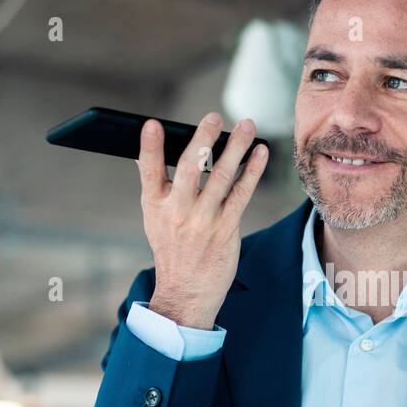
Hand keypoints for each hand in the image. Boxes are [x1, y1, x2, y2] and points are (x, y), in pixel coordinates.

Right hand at [139, 112, 269, 329]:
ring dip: (236, 148)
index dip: (149, 147)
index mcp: (155, 205)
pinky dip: (253, 171)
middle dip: (202, 139)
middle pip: (189, 169)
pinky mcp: (227, 229)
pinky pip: (242, 194)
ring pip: (221, 177)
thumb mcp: (154, 218)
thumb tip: (145, 151)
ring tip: (247, 125)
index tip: (151, 124)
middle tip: (214, 116)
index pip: (149, 171)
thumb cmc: (172, 248)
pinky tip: (261, 153)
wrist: (188, 291)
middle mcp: (178, 212)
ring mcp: (204, 221)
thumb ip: (154, 184)